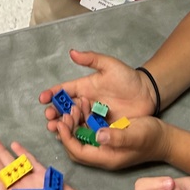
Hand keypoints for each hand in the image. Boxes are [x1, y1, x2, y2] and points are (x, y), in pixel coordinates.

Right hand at [40, 48, 156, 130]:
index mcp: (84, 87)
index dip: (52, 94)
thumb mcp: (110, 65)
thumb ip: (91, 59)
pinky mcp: (101, 127)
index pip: (64, 90)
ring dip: (62, 125)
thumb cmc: (128, 78)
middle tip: (49, 117)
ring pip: (73, 121)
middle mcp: (85, 102)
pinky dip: (76, 135)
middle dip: (54, 112)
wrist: (147, 94)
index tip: (42, 98)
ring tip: (55, 128)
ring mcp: (92, 116)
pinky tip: (70, 138)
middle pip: (64, 108)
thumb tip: (72, 52)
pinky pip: (86, 132)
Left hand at [56, 106, 171, 170]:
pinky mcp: (108, 137)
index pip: (78, 152)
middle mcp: (102, 154)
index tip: (60, 122)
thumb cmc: (151, 137)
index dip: (67, 138)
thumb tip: (97, 135)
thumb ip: (117, 137)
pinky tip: (85, 105)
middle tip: (66, 112)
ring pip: (82, 137)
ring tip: (75, 105)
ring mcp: (105, 146)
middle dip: (67, 130)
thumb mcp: (136, 135)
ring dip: (75, 122)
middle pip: (76, 146)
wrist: (164, 138)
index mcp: (106, 157)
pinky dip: (84, 119)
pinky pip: (90, 130)